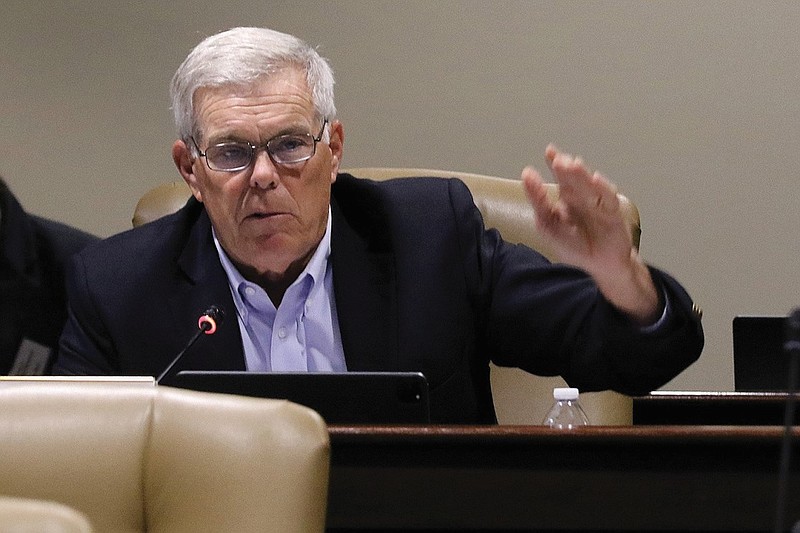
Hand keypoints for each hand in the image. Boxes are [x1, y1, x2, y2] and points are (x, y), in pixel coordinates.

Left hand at [522, 144, 660, 324]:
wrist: (598, 268)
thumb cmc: (574, 248)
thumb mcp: (548, 225)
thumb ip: (538, 201)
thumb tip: (527, 174)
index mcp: (568, 199)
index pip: (561, 178)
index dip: (555, 163)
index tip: (549, 151)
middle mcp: (584, 198)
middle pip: (575, 179)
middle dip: (567, 169)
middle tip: (558, 159)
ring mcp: (599, 204)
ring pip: (589, 186)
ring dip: (581, 175)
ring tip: (572, 165)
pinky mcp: (613, 213)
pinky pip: (608, 199)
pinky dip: (603, 188)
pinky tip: (595, 180)